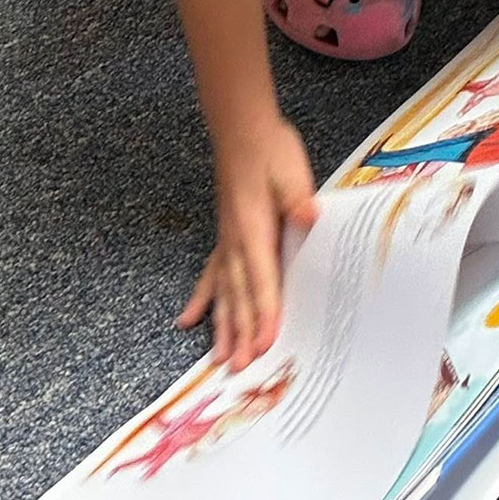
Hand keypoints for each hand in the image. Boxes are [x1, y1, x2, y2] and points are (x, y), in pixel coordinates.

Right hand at [178, 115, 317, 372]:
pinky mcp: (226, 235)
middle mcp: (235, 240)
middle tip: (238, 369)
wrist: (243, 129)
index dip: (263, 313)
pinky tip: (188, 319)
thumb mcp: (291, 171)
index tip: (265, 345)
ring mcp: (227, 240)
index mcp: (252, 227)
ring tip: (218, 359)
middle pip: (237, 294)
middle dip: (240, 333)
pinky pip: (210, 273)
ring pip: (223, 291)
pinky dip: (201, 298)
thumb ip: (298, 198)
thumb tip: (310, 218)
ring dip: (222, 325)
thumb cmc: (269, 149)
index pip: (261, 279)